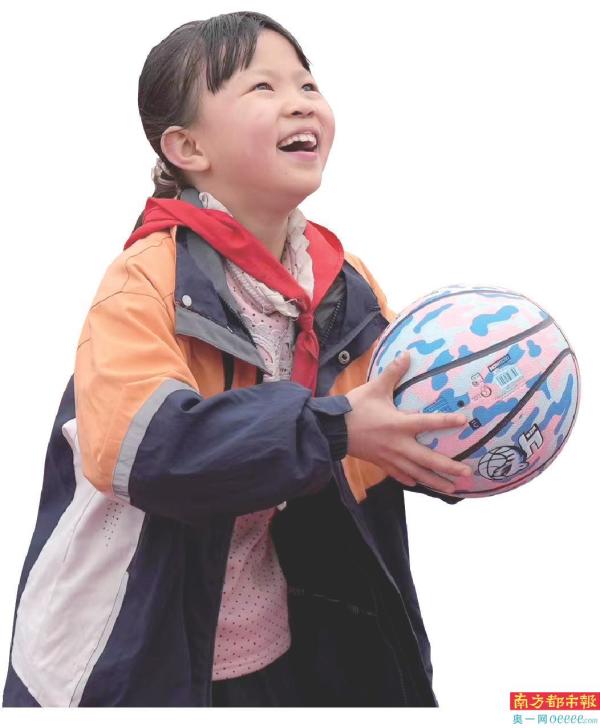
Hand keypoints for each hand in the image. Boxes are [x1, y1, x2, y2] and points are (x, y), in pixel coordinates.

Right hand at [344, 351, 471, 493]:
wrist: (332, 430)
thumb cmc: (355, 408)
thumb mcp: (374, 388)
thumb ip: (393, 373)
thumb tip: (406, 354)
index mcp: (399, 424)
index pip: (428, 423)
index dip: (447, 421)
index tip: (464, 422)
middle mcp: (398, 445)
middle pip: (428, 460)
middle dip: (449, 467)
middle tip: (468, 472)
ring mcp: (390, 457)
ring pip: (418, 473)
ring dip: (436, 481)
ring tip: (453, 488)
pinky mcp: (381, 463)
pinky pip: (400, 475)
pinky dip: (412, 480)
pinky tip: (419, 483)